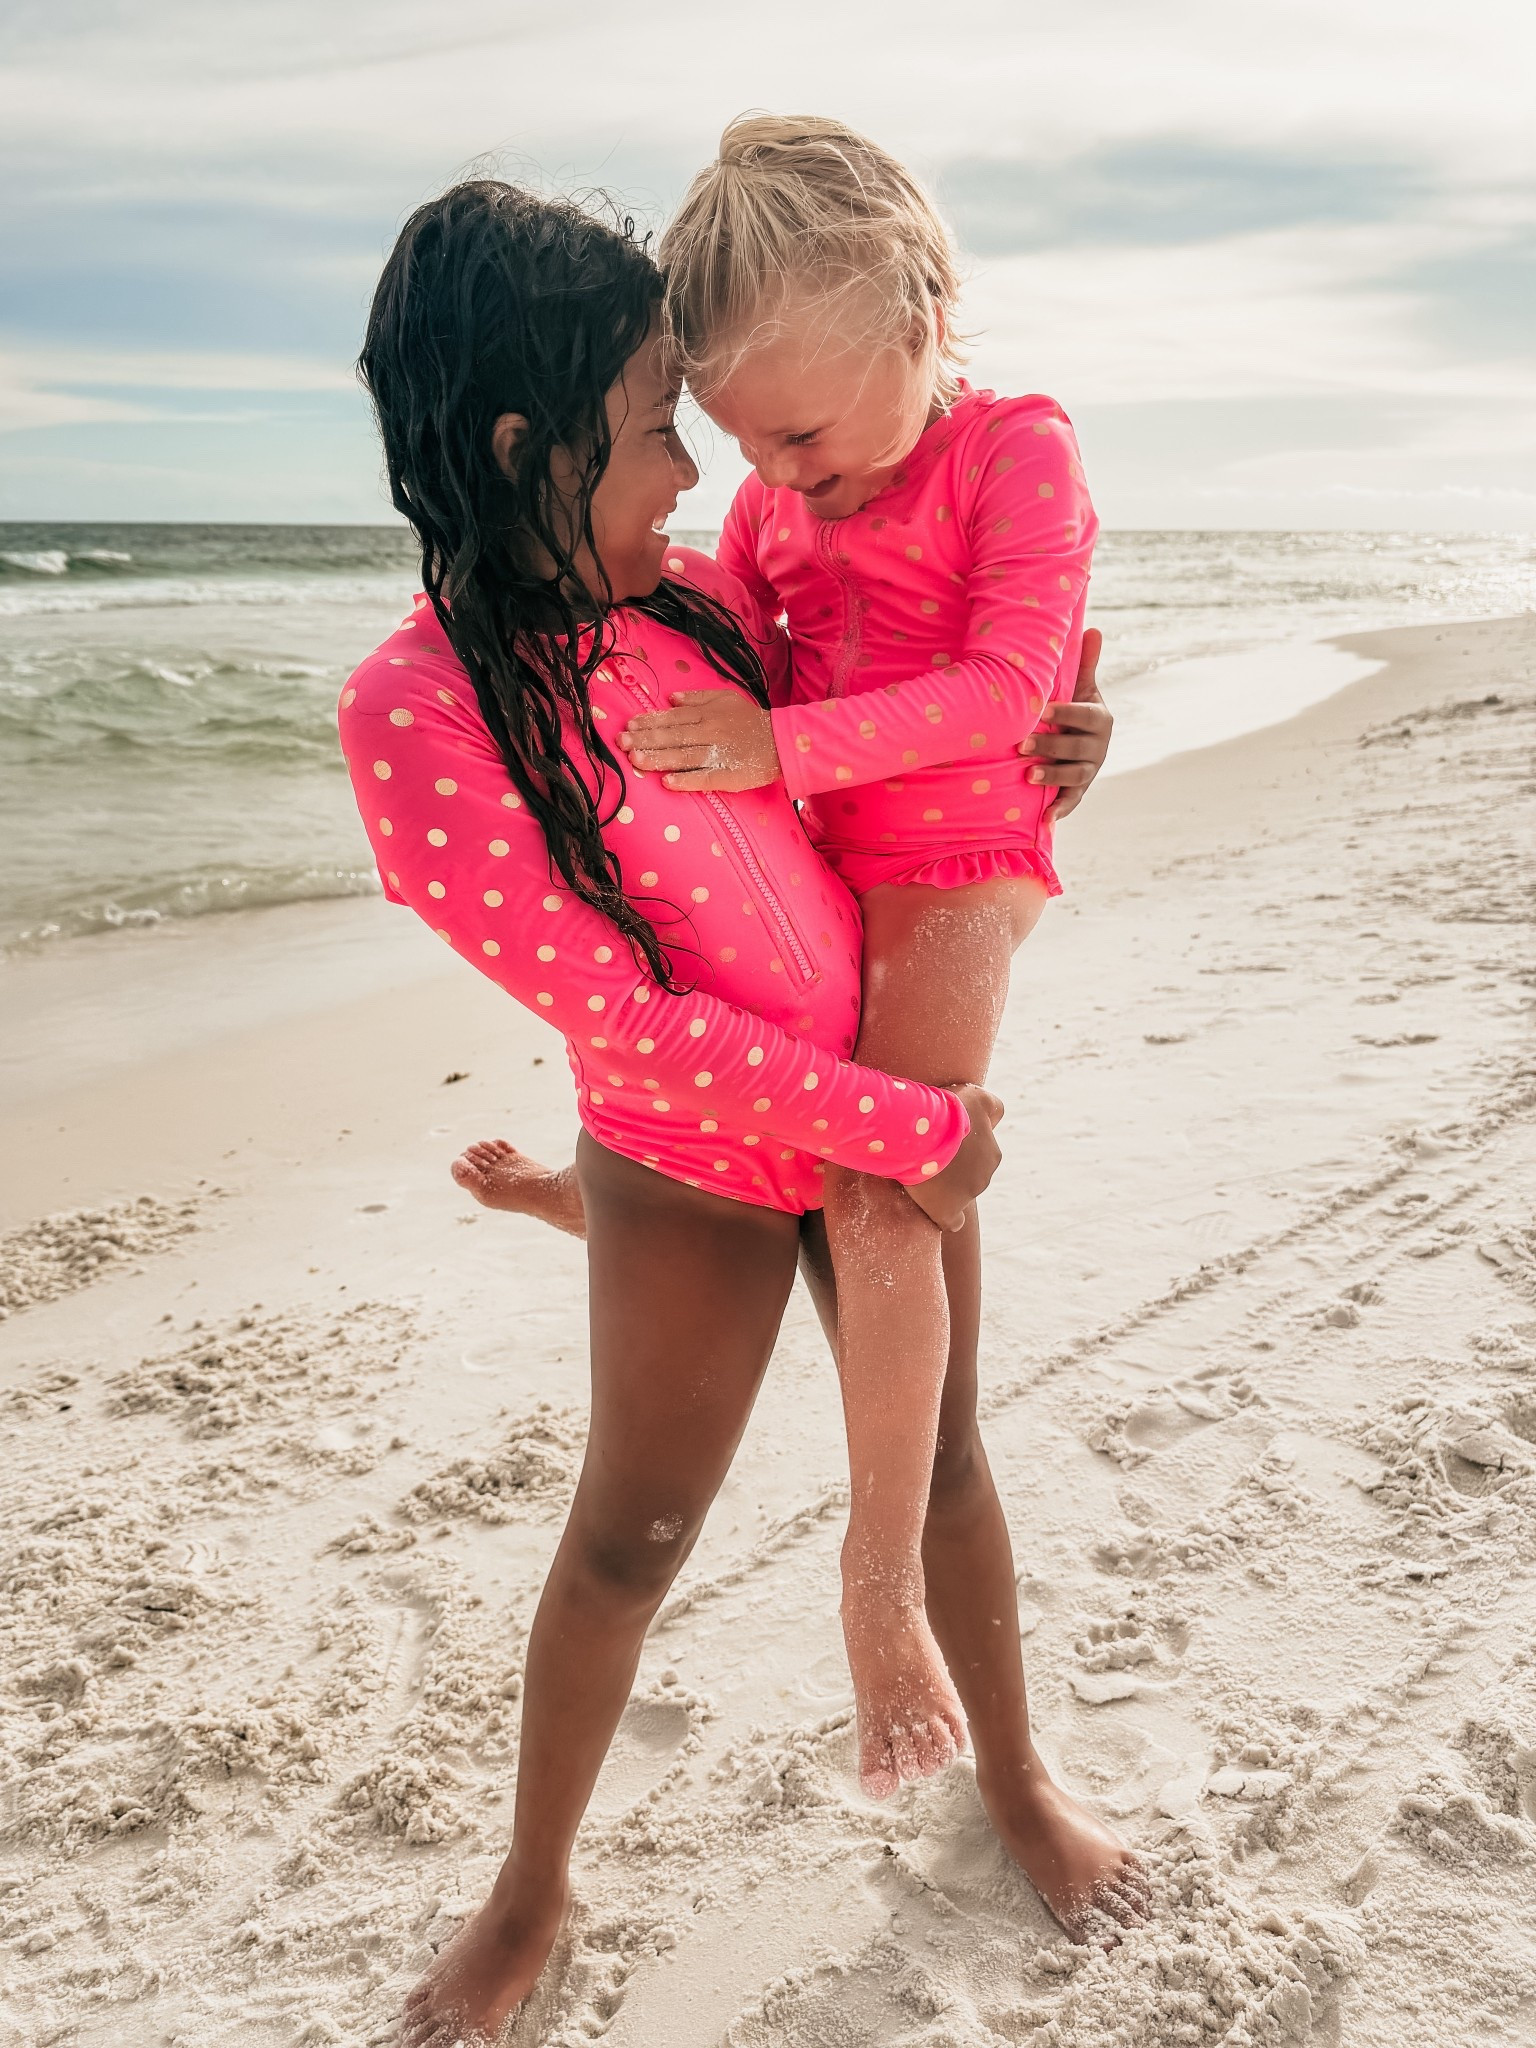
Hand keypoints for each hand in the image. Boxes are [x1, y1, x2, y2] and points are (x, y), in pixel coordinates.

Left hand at [619, 690, 781, 791]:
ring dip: (658, 759)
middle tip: (622, 743)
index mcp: (707, 714)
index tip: (629, 726)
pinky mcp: (728, 776)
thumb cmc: (751, 720)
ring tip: (636, 761)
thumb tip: (670, 699)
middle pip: (673, 737)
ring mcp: (718, 755)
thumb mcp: (726, 698)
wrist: (782, 742)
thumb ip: (697, 698)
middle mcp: (709, 732)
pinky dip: (686, 780)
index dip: (650, 722)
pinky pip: (704, 778)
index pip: (673, 718)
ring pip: (683, 756)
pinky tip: (667, 783)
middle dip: (646, 740)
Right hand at [903, 1083, 1003, 1231]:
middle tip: (927, 1151)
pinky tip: (936, 1209)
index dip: (961, 1146)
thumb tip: (995, 1120)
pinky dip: (947, 1217)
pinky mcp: (947, 1211)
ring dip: (944, 1184)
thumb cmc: (946, 1112)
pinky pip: (953, 1221)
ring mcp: (967, 1195)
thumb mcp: (977, 1097)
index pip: (979, 1152)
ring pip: (958, 1192)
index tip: (943, 1138)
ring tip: (919, 1168)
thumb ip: (992, 1106)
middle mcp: (985, 1176)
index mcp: (992, 1153)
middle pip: (968, 1173)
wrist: (922, 1133)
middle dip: (953, 1165)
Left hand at [1020, 626, 1111, 825]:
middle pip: (1076, 748)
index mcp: (1100, 718)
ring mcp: (1089, 770)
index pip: (1084, 716)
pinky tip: (1045, 820)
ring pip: (1073, 776)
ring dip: (1052, 777)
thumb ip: (1085, 663)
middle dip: (1050, 747)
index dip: (1065, 714)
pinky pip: (1072, 801)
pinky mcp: (1079, 789)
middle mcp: (1098, 746)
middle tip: (1021, 745)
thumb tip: (1094, 628)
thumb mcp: (1081, 687)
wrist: (1080, 739)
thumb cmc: (1074, 708)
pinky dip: (1060, 811)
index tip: (1041, 711)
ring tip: (1028, 777)